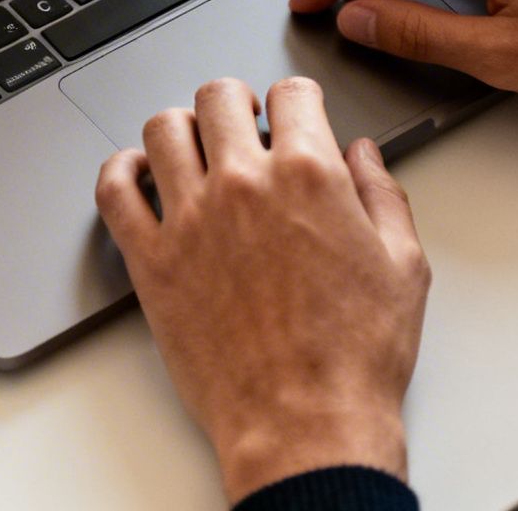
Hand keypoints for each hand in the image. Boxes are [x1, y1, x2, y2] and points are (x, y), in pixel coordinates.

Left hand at [96, 77, 428, 502]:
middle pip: (218, 97)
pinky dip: (121, 170)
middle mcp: (242, 185)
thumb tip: (364, 156)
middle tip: (242, 124)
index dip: (296, 100)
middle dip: (235, 102)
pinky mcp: (150, 260)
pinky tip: (139, 175)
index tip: (294, 113)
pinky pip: (113, 190)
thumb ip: (382, 195)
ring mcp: (189, 219)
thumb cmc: (354, 357)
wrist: (305, 423)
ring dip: (181, 128)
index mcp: (308, 176)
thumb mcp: (404, 266)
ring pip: (161, 129)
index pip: (291, 94)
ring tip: (194, 146)